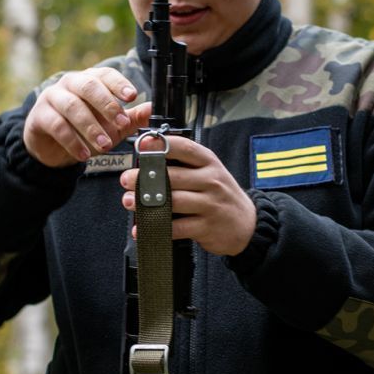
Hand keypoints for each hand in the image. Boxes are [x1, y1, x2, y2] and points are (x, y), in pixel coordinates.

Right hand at [23, 67, 151, 167]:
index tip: (132, 96)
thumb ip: (131, 118)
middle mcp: (70, 83)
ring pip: (72, 106)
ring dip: (91, 127)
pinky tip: (83, 154)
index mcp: (90, 80)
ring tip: (104, 145)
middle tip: (122, 123)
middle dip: (107, 104)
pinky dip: (72, 141)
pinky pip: (57, 125)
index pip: (105, 74)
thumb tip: (152, 110)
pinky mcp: (40, 116)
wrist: (51, 147)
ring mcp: (52, 97)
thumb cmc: (84, 130)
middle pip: (89, 86)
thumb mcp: (111, 126)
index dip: (119, 83)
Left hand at [120, 135, 257, 256]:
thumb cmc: (221, 195)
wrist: (247, 224)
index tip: (142, 146)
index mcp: (209, 163)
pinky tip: (142, 228)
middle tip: (126, 179)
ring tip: (129, 202)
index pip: (185, 148)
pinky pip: (177, 227)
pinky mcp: (206, 227)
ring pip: (173, 201)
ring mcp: (210, 204)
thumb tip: (149, 157)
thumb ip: (186, 165)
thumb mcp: (211, 172)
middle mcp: (211, 181)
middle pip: (173, 176)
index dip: (161, 145)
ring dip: (146, 202)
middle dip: (144, 177)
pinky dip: (156, 228)